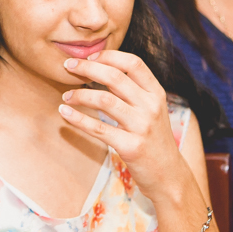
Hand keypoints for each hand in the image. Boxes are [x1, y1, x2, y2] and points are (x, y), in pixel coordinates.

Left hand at [58, 50, 187, 201]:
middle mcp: (151, 106)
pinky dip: (77, 119)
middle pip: (115, 77)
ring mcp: (142, 127)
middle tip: (68, 67)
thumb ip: (134, 91)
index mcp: (156, 93)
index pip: (133, 63)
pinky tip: (64, 112)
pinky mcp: (131, 147)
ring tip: (66, 96)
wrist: (168, 175)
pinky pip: (98, 128)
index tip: (89, 57)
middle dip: (87, 68)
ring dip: (80, 95)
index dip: (109, 56)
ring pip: (104, 100)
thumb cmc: (154, 140)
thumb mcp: (152, 110)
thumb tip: (102, 69)